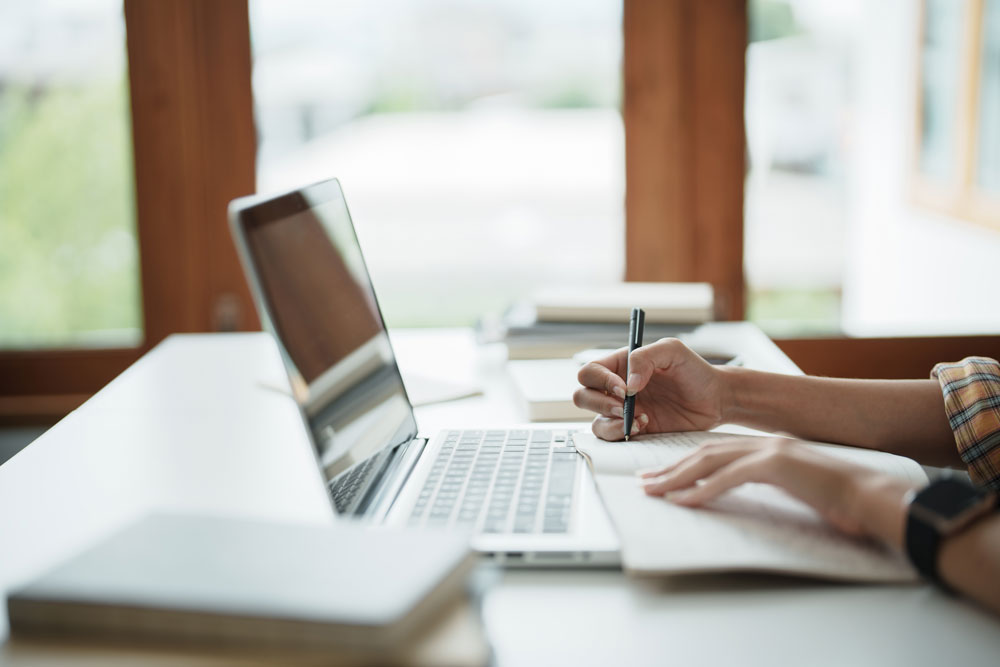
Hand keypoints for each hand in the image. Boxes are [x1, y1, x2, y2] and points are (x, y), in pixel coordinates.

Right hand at [573, 338, 727, 440]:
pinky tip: (645, 426)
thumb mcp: (673, 351)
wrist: (714, 399)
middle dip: (600, 403)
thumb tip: (628, 383)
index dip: (600, 381)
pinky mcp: (632, 430)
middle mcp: (615, 389)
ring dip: (611, 423)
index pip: (590, 372)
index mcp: (619, 365)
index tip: (624, 388)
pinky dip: (622, 434)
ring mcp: (622, 412)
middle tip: (625, 407)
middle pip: (583, 396)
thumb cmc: (693, 370)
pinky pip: (612, 437)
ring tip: (640, 419)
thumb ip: (646, 358)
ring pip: (594, 421)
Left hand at [639, 437, 915, 543]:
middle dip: (671, 470)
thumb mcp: (795, 491)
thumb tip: (738, 500)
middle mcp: (764, 445)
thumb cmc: (839, 501)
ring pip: (709, 462)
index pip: (715, 453)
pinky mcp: (776, 466)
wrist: (870, 497)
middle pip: (704, 454)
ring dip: (678, 479)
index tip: (662, 478)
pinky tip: (684, 501)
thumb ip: (767, 487)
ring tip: (654, 493)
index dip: (684, 465)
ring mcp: (770, 452)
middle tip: (645, 484)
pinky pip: (729, 478)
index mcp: (767, 448)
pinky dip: (703, 491)